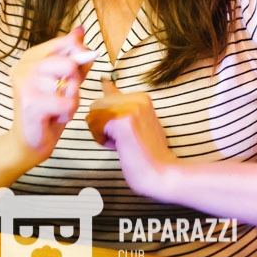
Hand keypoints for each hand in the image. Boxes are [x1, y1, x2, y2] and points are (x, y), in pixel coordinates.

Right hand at [8, 26, 95, 165]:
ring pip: (71, 86)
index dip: (80, 56)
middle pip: (71, 64)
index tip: (75, 72)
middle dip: (76, 83)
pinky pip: (67, 103)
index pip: (67, 42)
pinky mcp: (31, 102)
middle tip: (63, 95)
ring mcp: (25, 83)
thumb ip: (74, 56)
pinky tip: (54, 117)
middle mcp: (25, 66)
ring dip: (71, 101)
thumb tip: (81, 30)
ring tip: (56, 108)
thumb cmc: (50, 108)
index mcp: (32, 56)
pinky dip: (67, 113)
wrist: (31, 140)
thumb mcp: (66, 79)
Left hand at [87, 77, 180, 199]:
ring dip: (103, 133)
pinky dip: (104, 140)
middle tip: (125, 140)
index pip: (108, 95)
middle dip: (104, 124)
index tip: (122, 126)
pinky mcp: (122, 121)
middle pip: (97, 106)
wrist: (161, 173)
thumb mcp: (138, 123)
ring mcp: (130, 108)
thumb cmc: (148, 153)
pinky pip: (96, 126)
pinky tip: (121, 146)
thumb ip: (122, 107)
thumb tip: (105, 84)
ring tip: (124, 143)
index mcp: (141, 97)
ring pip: (95, 115)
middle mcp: (136, 98)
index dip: (109, 115)